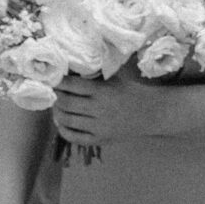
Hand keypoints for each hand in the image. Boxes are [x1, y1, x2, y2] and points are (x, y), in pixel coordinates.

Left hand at [49, 71, 177, 151]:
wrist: (152, 113)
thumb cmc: (131, 91)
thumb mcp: (115, 77)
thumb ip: (94, 72)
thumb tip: (68, 64)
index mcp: (102, 91)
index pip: (72, 85)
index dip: (58, 81)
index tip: (51, 78)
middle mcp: (99, 109)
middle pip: (65, 103)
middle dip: (55, 96)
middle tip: (52, 92)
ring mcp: (99, 127)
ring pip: (66, 120)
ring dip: (56, 112)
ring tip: (56, 105)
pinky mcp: (100, 139)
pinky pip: (74, 137)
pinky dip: (63, 129)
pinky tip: (62, 122)